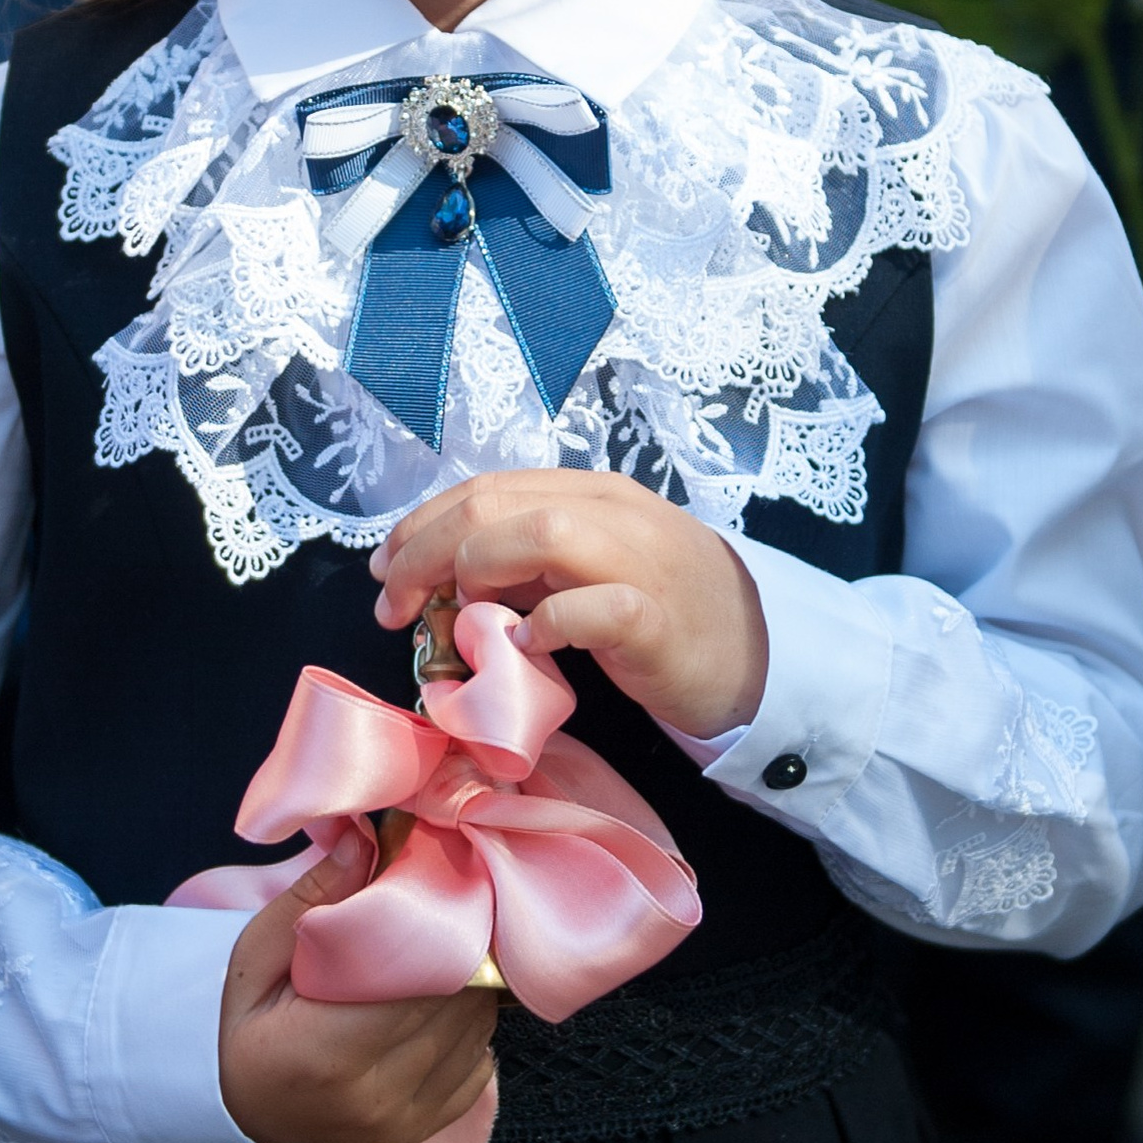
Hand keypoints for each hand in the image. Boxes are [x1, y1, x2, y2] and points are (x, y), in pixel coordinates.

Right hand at [218, 837, 499, 1142]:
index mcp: (324, 1052)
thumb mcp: (256, 960)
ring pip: (476, 1033)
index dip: (441, 932)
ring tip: (446, 957)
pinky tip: (440, 1010)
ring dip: (472, 990)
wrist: (248, 1118)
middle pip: (455, 1005)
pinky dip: (470, 1032)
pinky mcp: (424, 1130)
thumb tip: (363, 841)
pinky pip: (479, 1068)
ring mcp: (403, 1120)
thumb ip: (310, 900)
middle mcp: (373, 1095)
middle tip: (454, 910)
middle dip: (463, 952)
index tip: (442, 891)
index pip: (418, 982)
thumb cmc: (249, 1032)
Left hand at [369, 470, 767, 738]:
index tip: (385, 569)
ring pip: (539, 532)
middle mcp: (611, 512)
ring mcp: (639, 561)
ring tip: (456, 620)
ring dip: (475, 574)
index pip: (485, 488)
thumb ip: (527, 563)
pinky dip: (547, 625)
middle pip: (493, 505)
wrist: (756, 654)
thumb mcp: (588, 569)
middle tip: (393, 605)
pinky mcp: (656, 621)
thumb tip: (444, 577)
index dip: (420, 525)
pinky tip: (527, 649)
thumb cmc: (663, 613)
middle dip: (424, 552)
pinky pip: (592, 608)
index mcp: (589, 494)